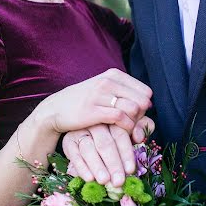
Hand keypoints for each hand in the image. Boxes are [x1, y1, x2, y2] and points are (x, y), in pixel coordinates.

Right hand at [34, 68, 151, 138]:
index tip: (135, 115)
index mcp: (113, 74)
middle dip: (141, 115)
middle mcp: (107, 81)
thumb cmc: (84, 101)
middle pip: (142, 100)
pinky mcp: (93, 110)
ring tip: (126, 128)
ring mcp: (100, 95)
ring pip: (133, 109)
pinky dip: (126, 127)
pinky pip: (121, 118)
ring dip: (134, 122)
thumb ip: (125, 92)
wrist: (56, 109)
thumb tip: (149, 103)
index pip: (145, 91)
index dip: (144, 106)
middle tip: (132, 123)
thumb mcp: (104, 89)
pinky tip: (120, 130)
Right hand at [62, 116, 153, 185]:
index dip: (126, 153)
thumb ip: (140, 127)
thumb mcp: (129, 125)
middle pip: (105, 143)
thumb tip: (139, 136)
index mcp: (112, 118)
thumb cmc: (113, 131)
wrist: (84, 126)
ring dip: (97, 166)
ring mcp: (80, 131)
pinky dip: (81, 167)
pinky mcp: (68, 140)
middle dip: (113, 164)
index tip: (130, 170)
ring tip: (104, 181)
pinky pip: (74, 154)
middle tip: (118, 182)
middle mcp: (95, 123)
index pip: (120, 135)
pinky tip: (89, 178)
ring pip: (88, 149)